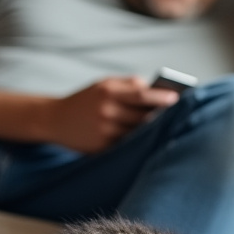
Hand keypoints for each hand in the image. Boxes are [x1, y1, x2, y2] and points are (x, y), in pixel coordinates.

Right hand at [48, 76, 179, 152]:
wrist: (55, 120)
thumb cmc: (86, 100)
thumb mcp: (103, 85)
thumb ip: (128, 85)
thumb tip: (156, 91)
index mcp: (107, 92)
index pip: (140, 95)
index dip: (160, 98)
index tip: (176, 99)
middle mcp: (106, 112)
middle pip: (143, 116)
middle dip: (160, 116)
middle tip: (178, 115)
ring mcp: (105, 132)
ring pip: (138, 133)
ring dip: (153, 131)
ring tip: (169, 127)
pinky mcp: (103, 148)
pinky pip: (128, 145)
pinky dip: (140, 142)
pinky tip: (151, 140)